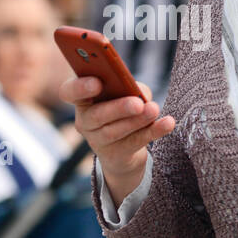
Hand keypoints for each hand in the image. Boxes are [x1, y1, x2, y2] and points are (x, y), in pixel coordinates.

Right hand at [60, 76, 174, 200]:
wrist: (123, 146)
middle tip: (137, 103)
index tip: (97, 83)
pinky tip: (167, 123)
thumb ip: (128, 86)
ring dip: (137, 121)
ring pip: (115, 132)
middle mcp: (84, 121)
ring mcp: (97, 141)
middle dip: (118, 108)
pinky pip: (135, 142)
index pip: (69, 92)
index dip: (80, 88)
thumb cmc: (121, 106)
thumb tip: (140, 94)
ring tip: (154, 110)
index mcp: (82, 99)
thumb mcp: (123, 92)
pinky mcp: (116, 155)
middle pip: (96, 116)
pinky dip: (153, 131)